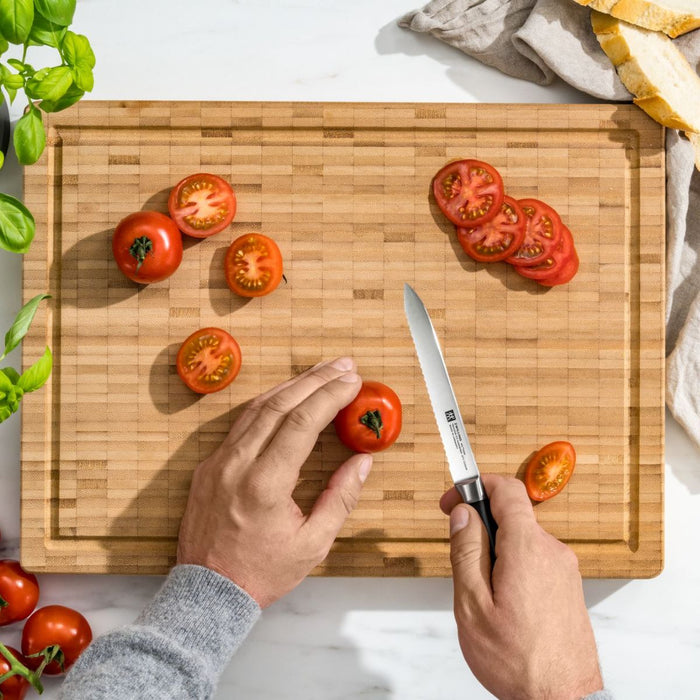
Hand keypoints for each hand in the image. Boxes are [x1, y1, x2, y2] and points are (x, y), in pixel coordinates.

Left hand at [177, 357, 370, 607]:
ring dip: (291, 386)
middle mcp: (237, 465)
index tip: (352, 381)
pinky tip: (286, 396)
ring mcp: (218, 462)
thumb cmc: (262, 572)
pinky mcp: (208, 466)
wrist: (207, 592)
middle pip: (279, 405)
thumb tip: (362, 461)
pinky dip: (268, 404)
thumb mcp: (313, 544)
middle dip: (315, 380)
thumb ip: (341, 498)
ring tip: (320, 373)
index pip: (301, 423)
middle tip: (343, 365)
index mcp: (264, 484)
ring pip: (256, 408)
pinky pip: (241, 424)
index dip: (329, 396)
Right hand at [441, 475, 602, 699]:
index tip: (453, 500)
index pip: (506, 490)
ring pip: (521, 540)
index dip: (475, 485)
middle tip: (461, 560)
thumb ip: (466, 552)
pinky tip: (504, 603)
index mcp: (527, 549)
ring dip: (496, 552)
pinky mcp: (568, 585)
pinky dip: (513, 567)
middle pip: (511, 516)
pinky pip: (534, 559)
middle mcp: (552, 551)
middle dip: (481, 528)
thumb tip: (463, 513)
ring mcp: (564, 569)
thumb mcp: (472, 606)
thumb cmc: (517, 661)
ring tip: (483, 595)